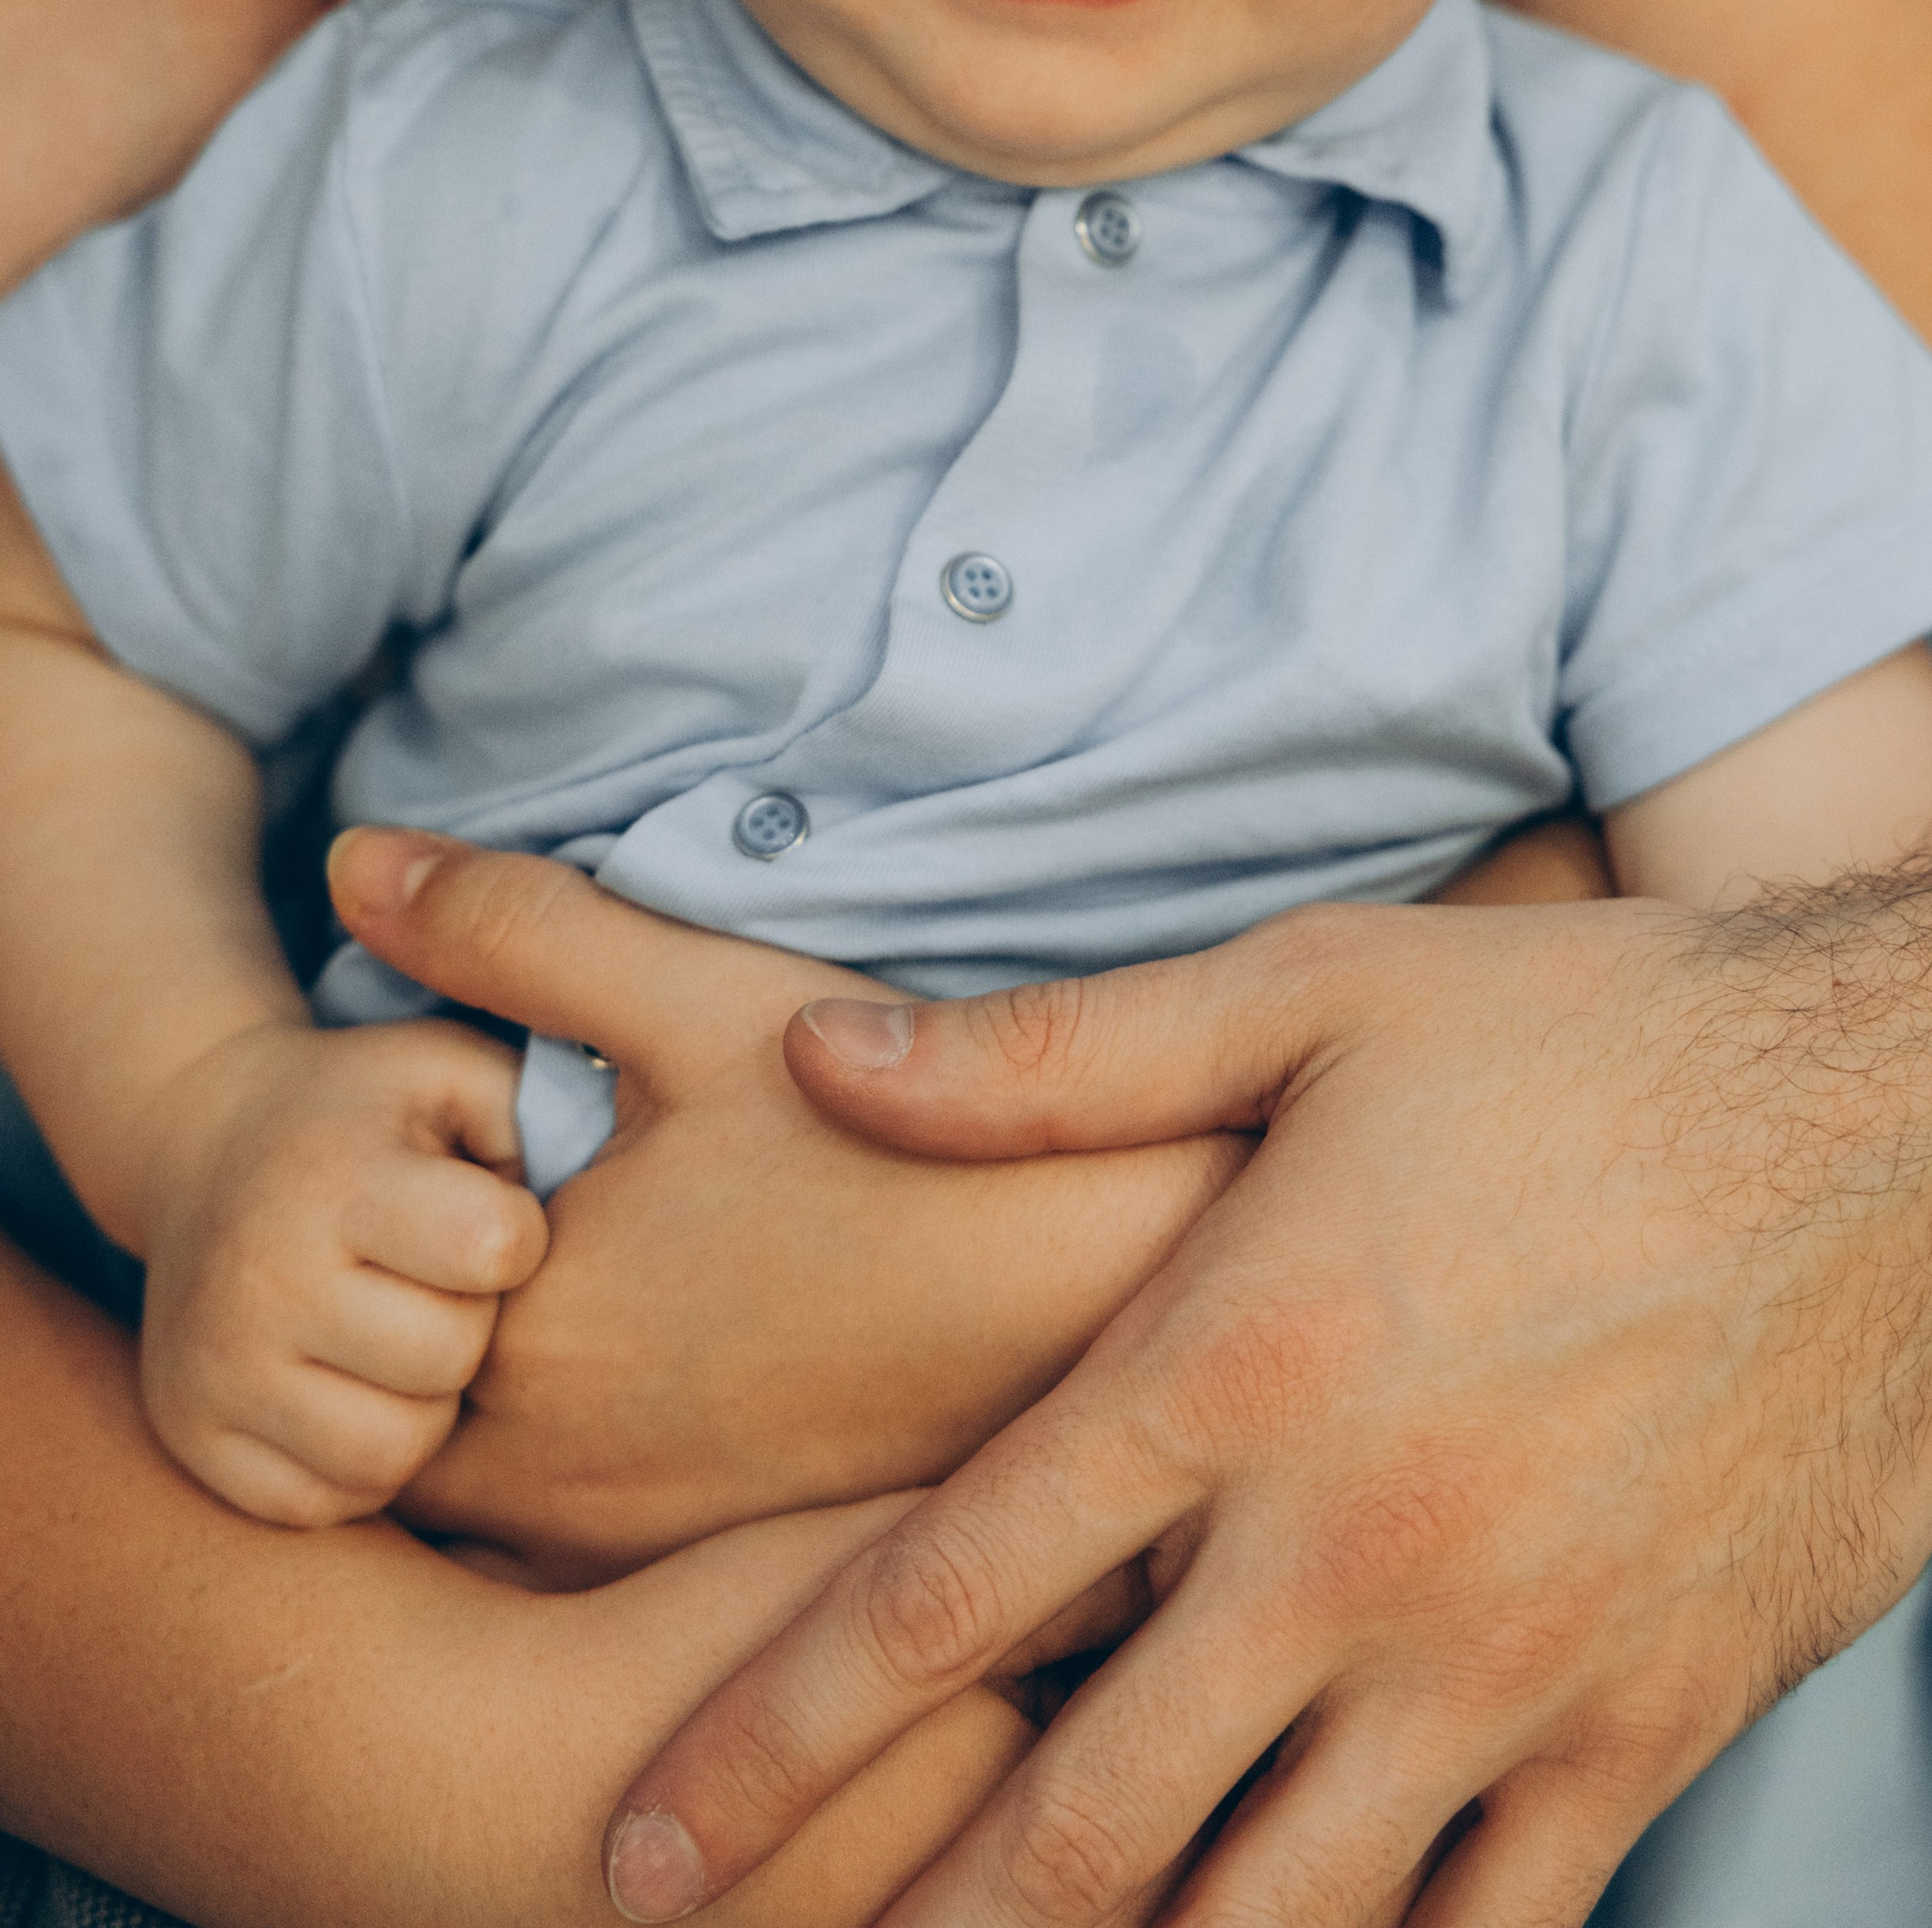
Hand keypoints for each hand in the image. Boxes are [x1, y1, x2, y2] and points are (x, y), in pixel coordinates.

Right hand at [133, 1013, 545, 1525]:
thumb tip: (595, 1200)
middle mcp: (261, 1280)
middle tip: (441, 1283)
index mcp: (334, 1178)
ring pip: (389, 1455)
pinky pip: (326, 1502)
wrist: (204, 1146)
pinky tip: (359, 1388)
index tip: (489, 1212)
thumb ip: (533, 1110)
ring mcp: (217, 1371)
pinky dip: (361, 1462)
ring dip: (425, 1406)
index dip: (517, 1234)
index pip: (491, 1249)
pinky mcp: (195, 1439)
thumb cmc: (364, 1112)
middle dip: (472, 1322)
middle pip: (447, 1359)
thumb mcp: (449, 1068)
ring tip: (405, 1339)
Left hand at [326, 830, 1246, 1583]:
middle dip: (404, 1315)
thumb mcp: (698, 996)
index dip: (364, 1219)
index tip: (447, 1148)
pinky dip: (578, 1457)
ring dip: (490, 1397)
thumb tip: (345, 860)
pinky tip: (671, 1354)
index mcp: (526, 1337)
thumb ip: (512, 931)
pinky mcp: (723, 1565)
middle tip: (506, 1208)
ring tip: (592, 1277)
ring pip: (475, 1488)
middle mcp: (560, 1477)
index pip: (332, 1307)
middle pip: (386, 1409)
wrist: (1105, 1285)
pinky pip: (573, 1539)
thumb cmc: (906, 1138)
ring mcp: (643, 1540)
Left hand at [601, 893, 1931, 1927]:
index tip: (643, 1844)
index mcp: (1238, 1367)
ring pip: (1262, 1921)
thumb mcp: (1311, 994)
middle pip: (1077, 1823)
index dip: (767, 1741)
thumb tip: (824, 1063)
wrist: (1899, 1124)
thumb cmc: (1589, 1039)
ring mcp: (1506, 1669)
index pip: (944, 1597)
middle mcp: (1351, 1552)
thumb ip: (1050, 1059)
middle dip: (912, 1926)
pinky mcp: (1645, 1730)